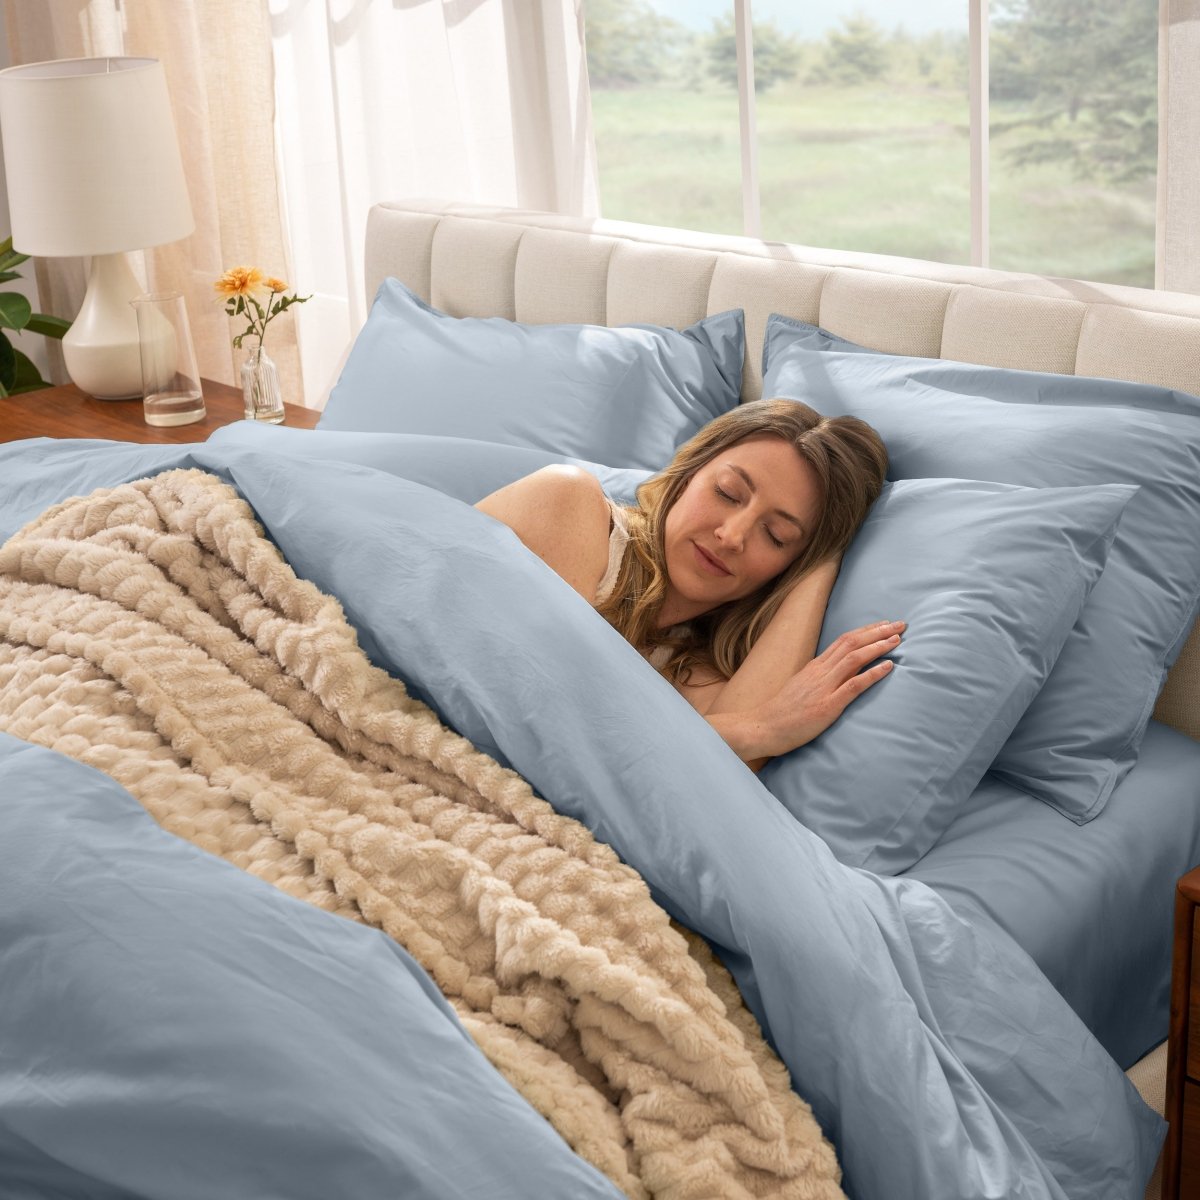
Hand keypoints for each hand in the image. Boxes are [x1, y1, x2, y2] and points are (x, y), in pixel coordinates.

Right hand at [746, 619, 903, 759]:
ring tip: (898, 641)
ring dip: (879, 647)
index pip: (844, 640)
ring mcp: (824, 687)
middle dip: (878, 632)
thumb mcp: (800, 687)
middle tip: (900, 625)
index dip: (866, 631)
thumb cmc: (781, 712)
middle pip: (853, 643)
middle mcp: (820, 671)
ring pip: (855, 658)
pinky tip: (888, 667)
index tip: (884, 625)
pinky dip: (873, 673)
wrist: (763, 727)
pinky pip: (854, 685)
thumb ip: (817, 679)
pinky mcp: (828, 705)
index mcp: (815, 666)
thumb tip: (833, 674)